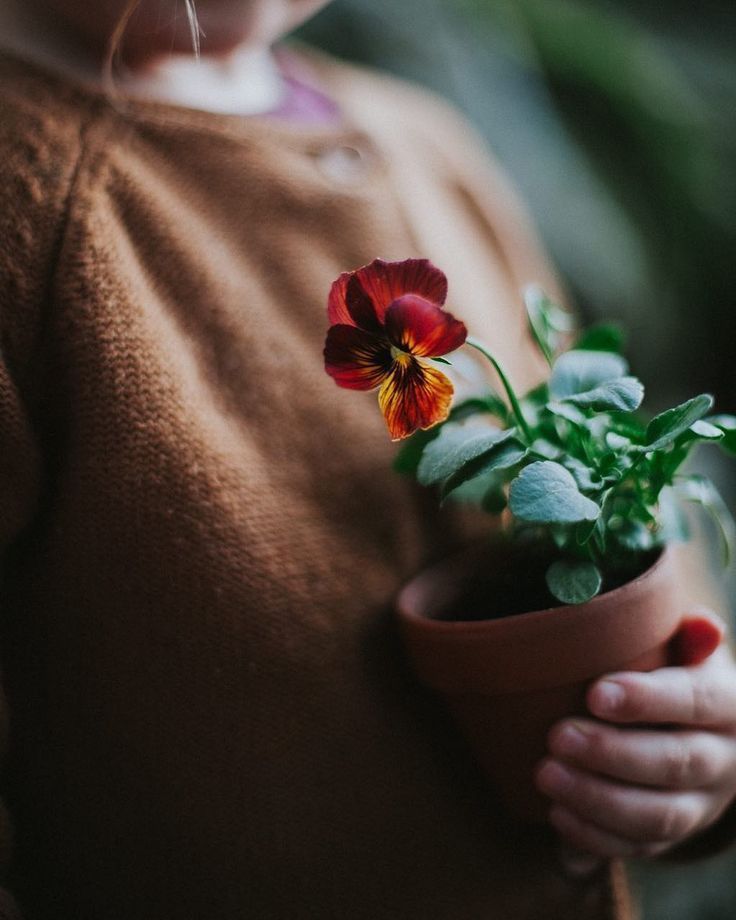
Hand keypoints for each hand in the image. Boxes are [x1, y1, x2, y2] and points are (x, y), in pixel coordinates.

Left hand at [535, 611, 735, 860]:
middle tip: (558, 736)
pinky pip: (638, 846)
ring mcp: (700, 805)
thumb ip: (688, 636)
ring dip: (598, 799)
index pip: (695, 701)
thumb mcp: (683, 647)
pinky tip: (557, 814)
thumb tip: (703, 625)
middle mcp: (723, 759)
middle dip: (612, 753)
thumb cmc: (672, 670)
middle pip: (676, 763)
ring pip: (658, 815)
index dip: (648, 700)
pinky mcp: (671, 836)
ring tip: (546, 775)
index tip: (595, 693)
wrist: (695, 727)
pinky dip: (596, 837)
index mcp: (727, 703)